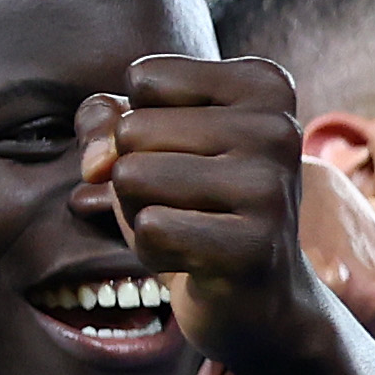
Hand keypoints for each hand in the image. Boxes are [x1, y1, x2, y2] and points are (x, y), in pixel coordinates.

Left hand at [78, 58, 347, 374]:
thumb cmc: (198, 205)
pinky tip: (192, 260)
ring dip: (139, 214)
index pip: (145, 77)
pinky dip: (152, 252)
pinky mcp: (254, 245)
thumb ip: (106, 119)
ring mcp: (271, 187)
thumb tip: (96, 160)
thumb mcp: (149, 144)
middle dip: (135, 174)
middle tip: (185, 202)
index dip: (141, 123)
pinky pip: (150, 230)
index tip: (184, 154)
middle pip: (133, 130)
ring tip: (186, 228)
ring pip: (132, 177)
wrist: (260, 297)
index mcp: (265, 85)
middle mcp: (278, 127)